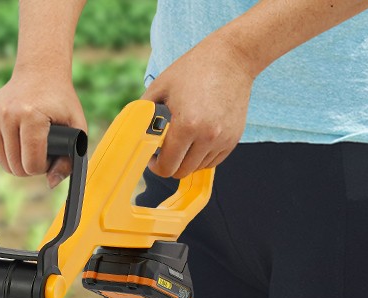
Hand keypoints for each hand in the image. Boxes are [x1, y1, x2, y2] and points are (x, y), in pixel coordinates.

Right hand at [0, 71, 89, 186]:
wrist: (40, 71)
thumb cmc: (60, 101)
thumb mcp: (76, 127)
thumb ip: (70, 159)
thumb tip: (51, 184)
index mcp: (31, 116)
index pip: (32, 166)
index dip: (43, 166)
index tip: (50, 152)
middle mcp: (8, 115)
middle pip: (15, 167)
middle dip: (29, 166)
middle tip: (39, 149)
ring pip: (2, 163)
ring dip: (16, 161)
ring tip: (28, 143)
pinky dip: (2, 154)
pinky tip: (14, 140)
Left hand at [144, 34, 256, 179]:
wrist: (233, 56)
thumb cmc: (194, 68)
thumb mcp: (161, 86)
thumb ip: (144, 113)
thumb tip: (134, 133)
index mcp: (187, 125)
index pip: (167, 166)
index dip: (156, 165)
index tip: (153, 156)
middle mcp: (207, 136)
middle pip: (182, 171)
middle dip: (170, 164)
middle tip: (166, 150)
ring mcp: (223, 139)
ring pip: (197, 168)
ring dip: (187, 159)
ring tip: (184, 139)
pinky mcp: (233, 138)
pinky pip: (212, 161)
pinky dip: (202, 155)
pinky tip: (197, 138)